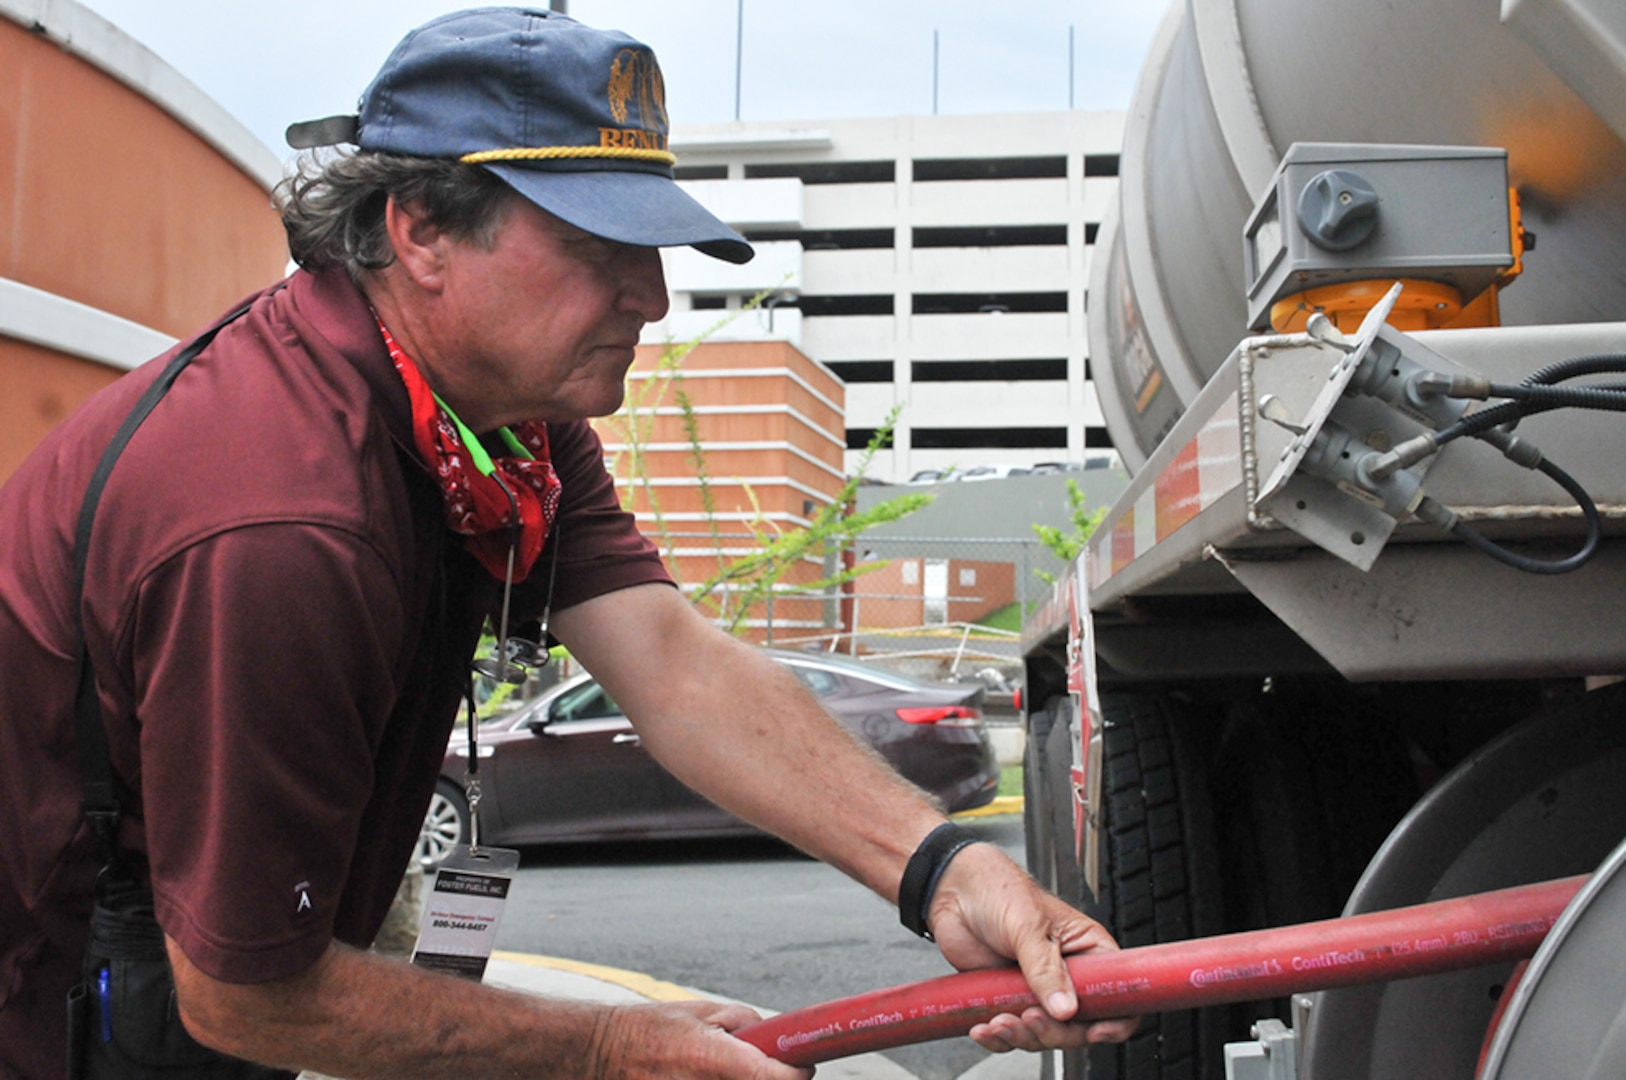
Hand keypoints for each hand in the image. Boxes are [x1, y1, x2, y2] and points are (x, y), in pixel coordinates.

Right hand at [595, 1000, 815, 1079]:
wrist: (602, 1054)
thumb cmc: (651, 1029)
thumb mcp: (701, 1012)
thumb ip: (743, 1024)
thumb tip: (774, 1039)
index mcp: (713, 1060)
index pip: (777, 1079)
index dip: (797, 1074)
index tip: (802, 1067)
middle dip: (765, 1079)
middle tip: (759, 1066)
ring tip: (713, 1068)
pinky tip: (698, 1076)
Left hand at [924, 843, 1137, 1051]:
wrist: (954, 891)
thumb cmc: (999, 890)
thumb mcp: (1027, 926)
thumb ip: (1045, 969)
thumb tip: (1066, 1009)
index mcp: (1086, 950)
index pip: (1117, 992)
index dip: (1115, 1019)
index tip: (1096, 1031)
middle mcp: (1066, 974)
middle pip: (1079, 1025)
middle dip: (1054, 1031)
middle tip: (1031, 1018)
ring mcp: (1037, 989)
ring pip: (1044, 1032)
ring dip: (1022, 1035)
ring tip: (1000, 1021)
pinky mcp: (1008, 998)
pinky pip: (1012, 1030)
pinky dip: (998, 1037)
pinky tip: (984, 1028)